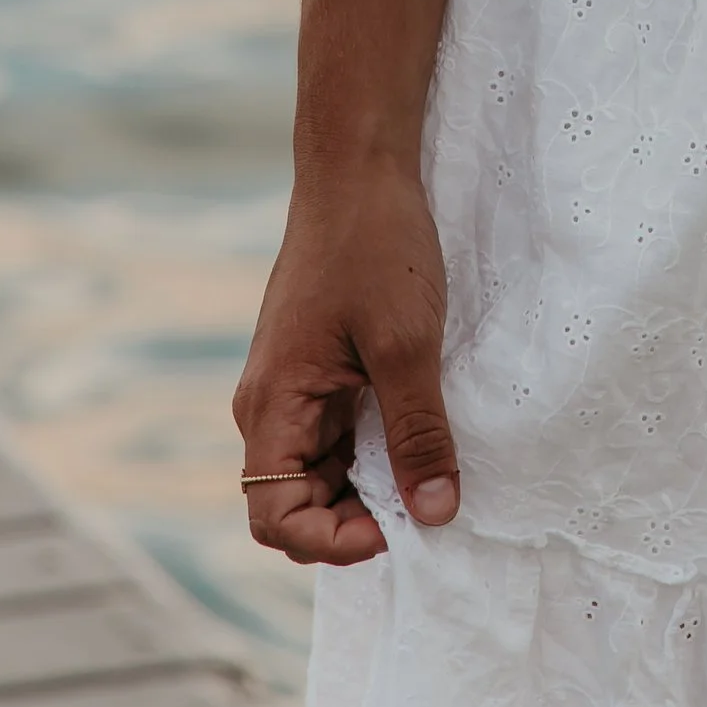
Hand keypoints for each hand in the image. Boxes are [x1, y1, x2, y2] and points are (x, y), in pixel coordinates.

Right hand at [231, 167, 455, 566]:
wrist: (359, 166)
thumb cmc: (376, 244)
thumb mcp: (407, 344)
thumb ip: (418, 433)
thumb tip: (435, 515)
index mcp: (273, 403)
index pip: (274, 517)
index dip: (332, 540)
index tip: (395, 526)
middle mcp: (271, 404)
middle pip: (295, 503)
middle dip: (355, 520)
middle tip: (422, 501)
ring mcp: (293, 387)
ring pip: (320, 472)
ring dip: (368, 486)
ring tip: (428, 467)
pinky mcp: (316, 369)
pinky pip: (336, 435)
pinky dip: (373, 450)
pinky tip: (419, 433)